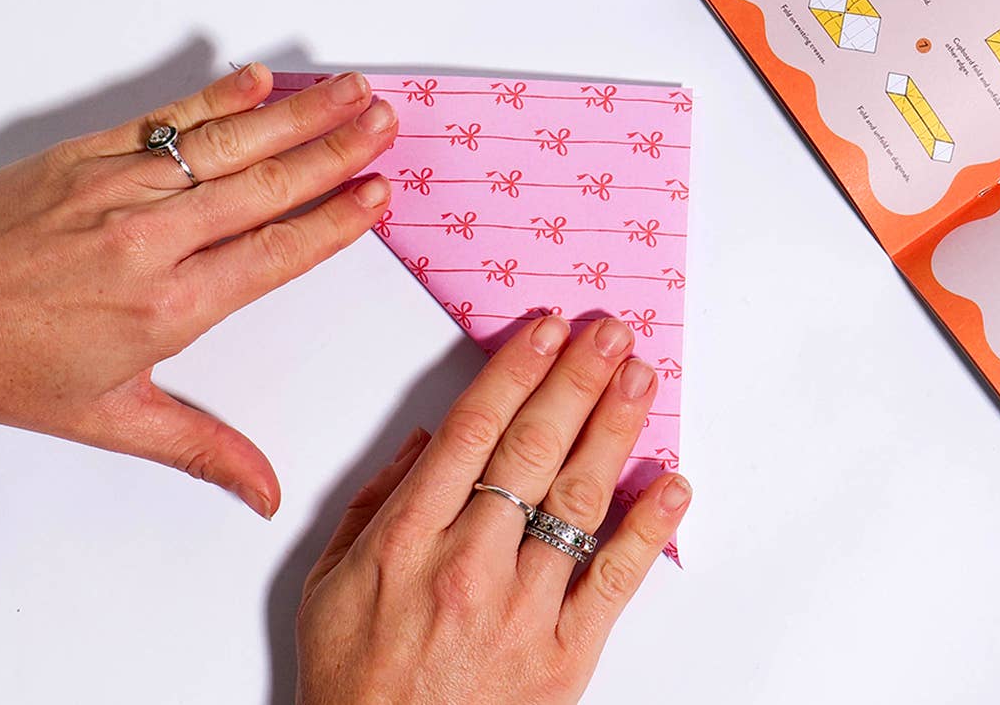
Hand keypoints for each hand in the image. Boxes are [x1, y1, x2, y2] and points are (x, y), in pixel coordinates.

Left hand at [0, 64, 397, 517]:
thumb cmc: (10, 367)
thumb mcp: (110, 418)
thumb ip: (202, 447)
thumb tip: (266, 492)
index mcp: (168, 307)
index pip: (277, 252)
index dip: (337, 220)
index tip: (379, 194)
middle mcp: (152, 241)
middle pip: (267, 186)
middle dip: (336, 151)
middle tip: (384, 123)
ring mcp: (120, 188)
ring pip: (229, 144)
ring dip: (298, 115)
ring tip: (350, 91)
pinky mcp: (86, 156)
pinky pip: (168, 119)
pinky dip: (219, 97)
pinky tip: (263, 80)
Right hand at [296, 316, 691, 704]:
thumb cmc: (355, 683)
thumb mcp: (328, 583)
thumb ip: (375, 501)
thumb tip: (428, 439)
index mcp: (407, 539)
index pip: (473, 431)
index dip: (515, 372)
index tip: (547, 331)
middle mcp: (467, 565)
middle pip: (531, 450)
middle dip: (575, 382)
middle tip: (608, 335)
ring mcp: (519, 611)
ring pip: (575, 502)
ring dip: (613, 432)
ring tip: (639, 381)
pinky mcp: (561, 657)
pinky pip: (613, 582)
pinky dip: (648, 530)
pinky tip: (671, 484)